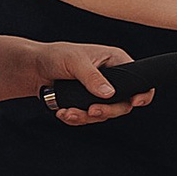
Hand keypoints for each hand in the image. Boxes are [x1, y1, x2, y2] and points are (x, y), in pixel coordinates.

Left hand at [41, 42, 159, 125]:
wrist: (34, 69)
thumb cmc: (55, 56)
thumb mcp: (75, 61)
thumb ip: (92, 77)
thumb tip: (109, 93)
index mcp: (115, 61)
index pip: (138, 79)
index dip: (142, 92)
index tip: (135, 102)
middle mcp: (111, 79)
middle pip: (123, 104)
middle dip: (107, 111)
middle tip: (91, 111)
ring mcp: (99, 93)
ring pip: (104, 114)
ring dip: (85, 117)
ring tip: (68, 112)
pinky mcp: (87, 104)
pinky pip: (89, 118)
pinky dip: (76, 119)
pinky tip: (63, 112)